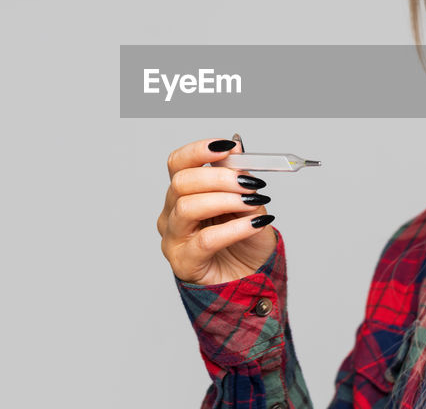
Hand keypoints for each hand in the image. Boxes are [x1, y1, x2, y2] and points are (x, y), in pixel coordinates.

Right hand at [157, 135, 276, 285]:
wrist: (251, 279)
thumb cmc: (245, 242)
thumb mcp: (248, 203)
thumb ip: (239, 177)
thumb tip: (236, 146)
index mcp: (183, 193)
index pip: (178, 163)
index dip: (199, 151)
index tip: (227, 147)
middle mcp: (171, 213)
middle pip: (181, 182)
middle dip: (219, 178)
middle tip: (250, 182)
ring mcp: (173, 238)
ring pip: (188, 207)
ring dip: (226, 200)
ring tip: (252, 203)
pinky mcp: (183, 262)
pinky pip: (206, 240)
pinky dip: (235, 228)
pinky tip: (254, 223)